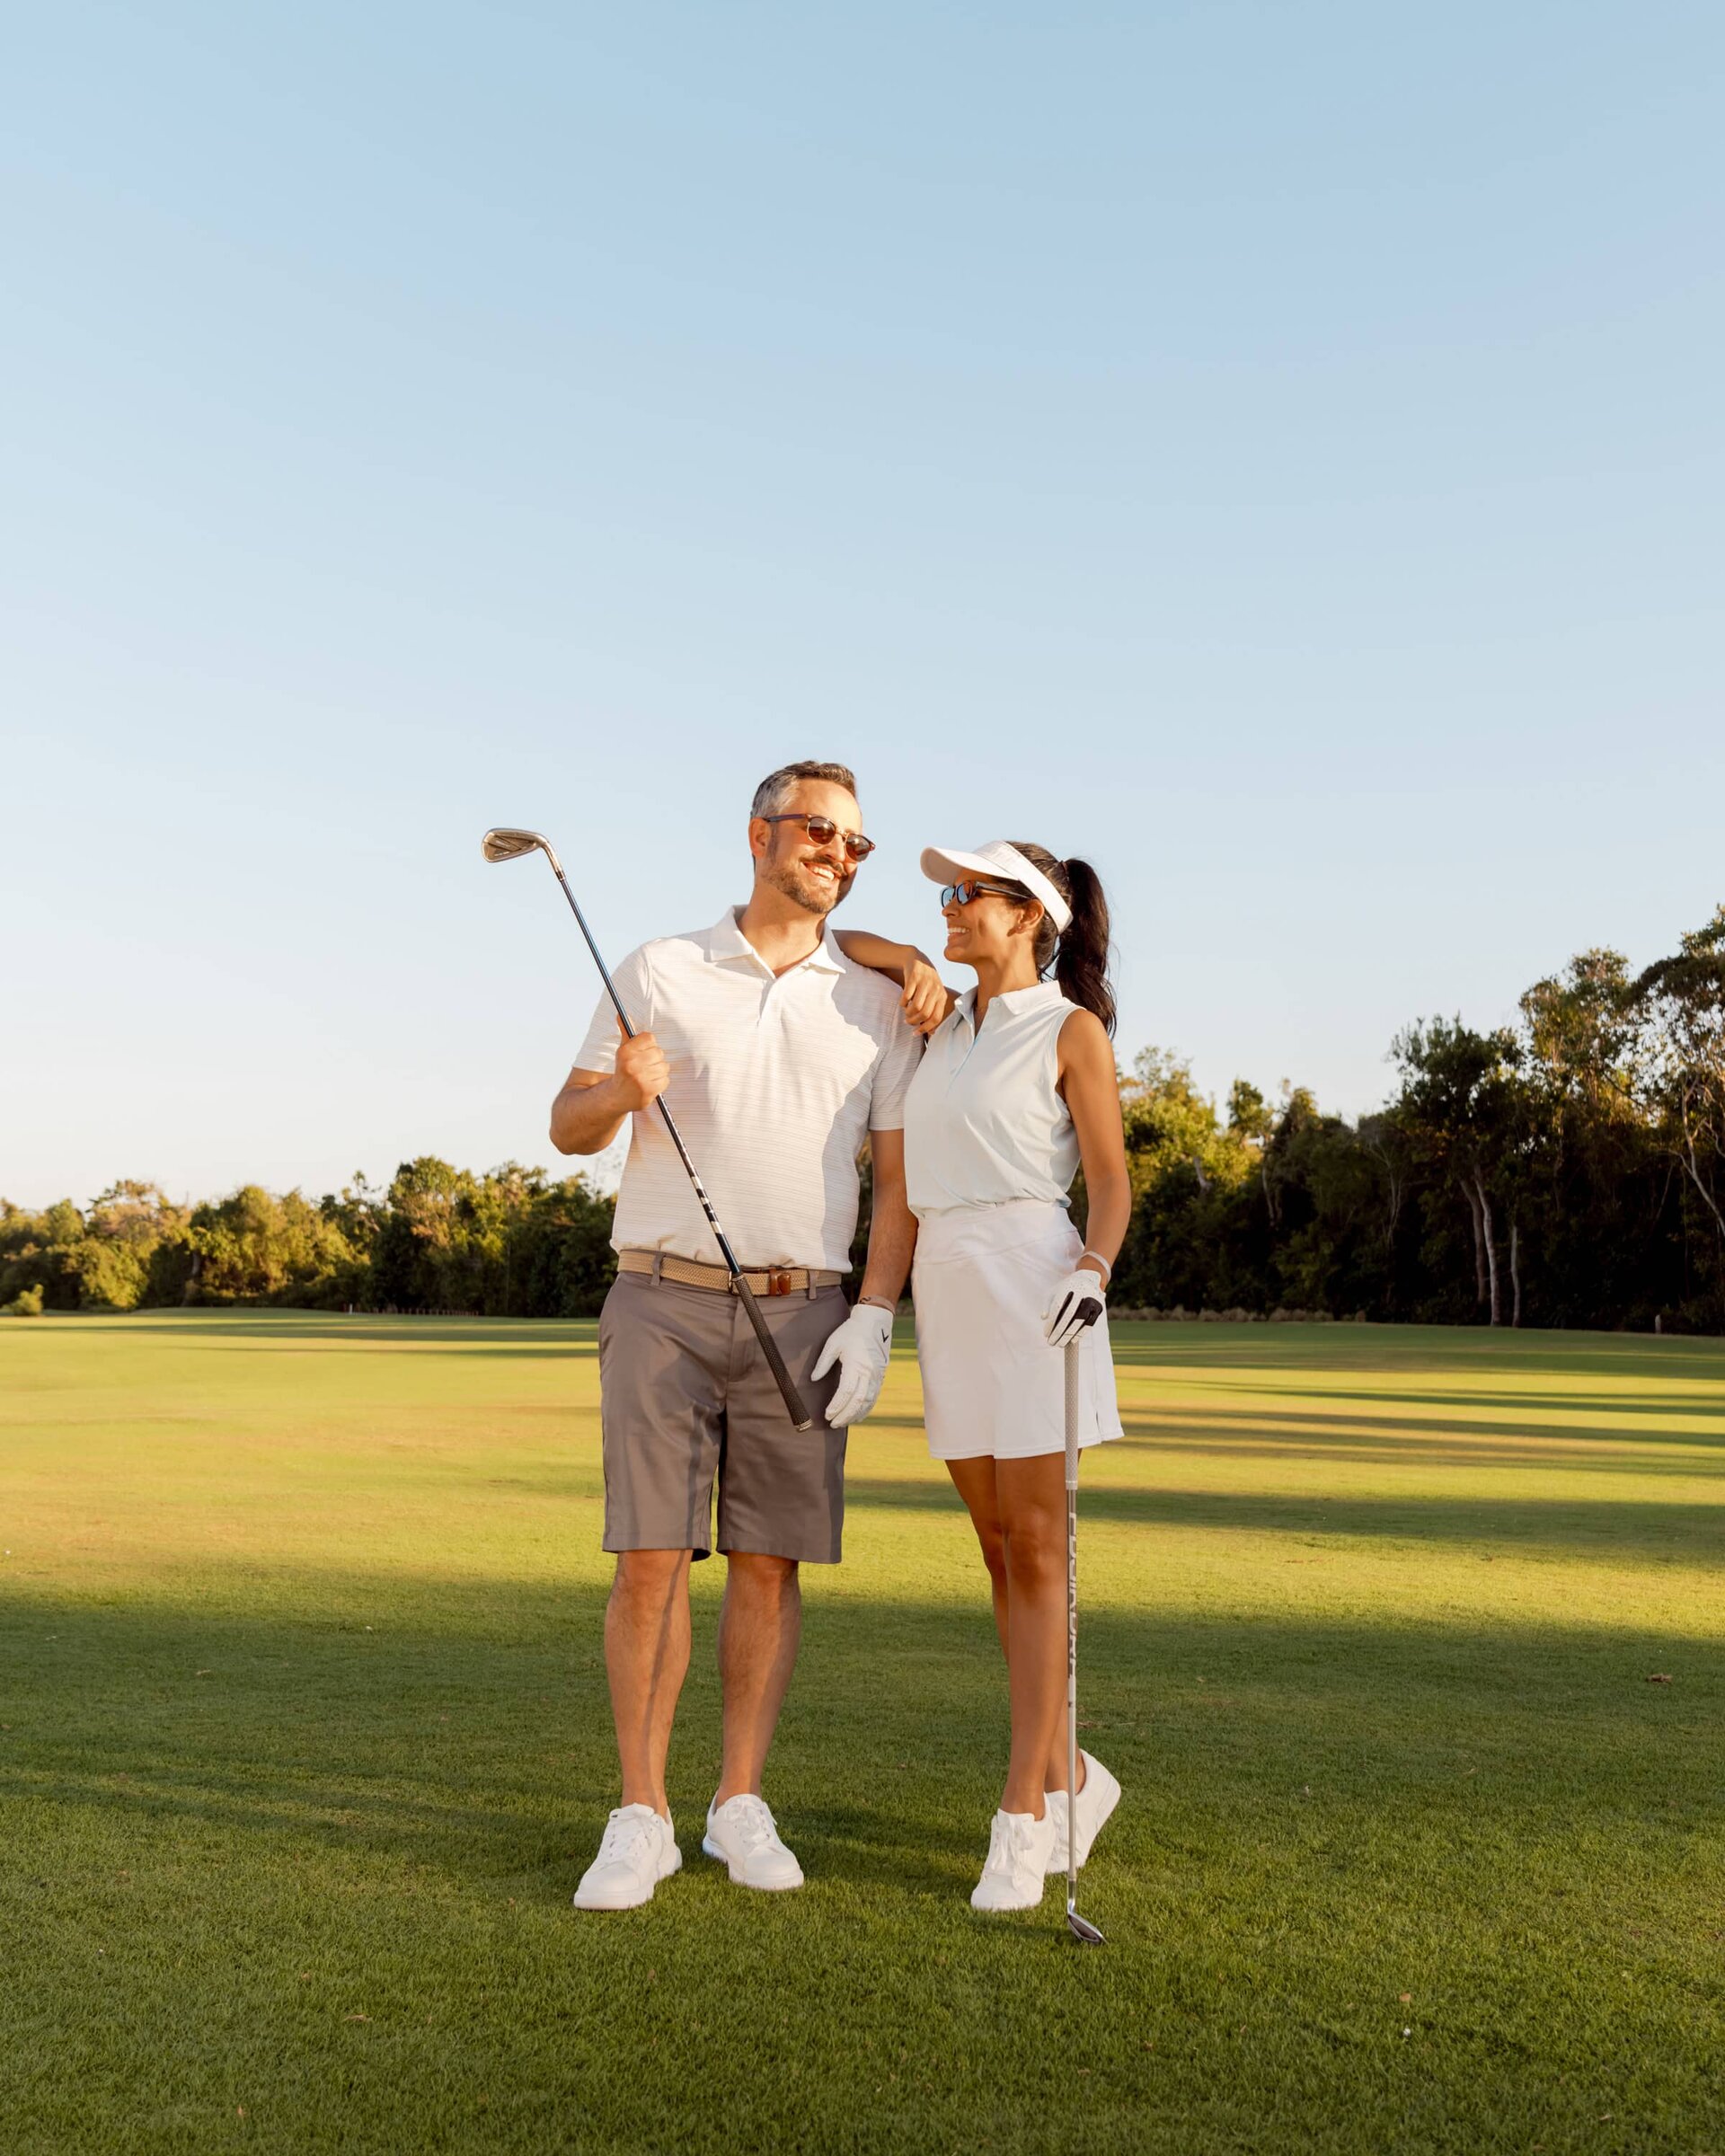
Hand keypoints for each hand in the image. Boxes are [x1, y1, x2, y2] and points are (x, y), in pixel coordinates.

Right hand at [613, 1025, 669, 1111]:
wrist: (616, 1097)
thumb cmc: (622, 1070)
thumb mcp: (622, 1050)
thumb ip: (625, 1032)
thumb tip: (621, 1014)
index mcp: (625, 1052)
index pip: (649, 1037)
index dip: (648, 1045)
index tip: (642, 1052)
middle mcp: (632, 1064)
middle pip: (659, 1052)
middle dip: (654, 1059)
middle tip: (643, 1066)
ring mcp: (641, 1079)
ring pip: (664, 1066)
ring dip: (658, 1071)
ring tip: (646, 1076)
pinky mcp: (649, 1091)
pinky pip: (666, 1079)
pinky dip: (660, 1082)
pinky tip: (649, 1084)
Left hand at [810, 1301, 893, 1426]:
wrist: (874, 1322)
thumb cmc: (850, 1331)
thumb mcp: (832, 1343)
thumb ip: (822, 1363)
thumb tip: (813, 1379)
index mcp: (856, 1364)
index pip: (846, 1392)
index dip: (836, 1406)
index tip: (827, 1414)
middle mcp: (869, 1372)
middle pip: (857, 1400)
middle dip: (845, 1415)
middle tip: (833, 1424)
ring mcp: (877, 1376)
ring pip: (867, 1401)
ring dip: (855, 1414)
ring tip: (843, 1422)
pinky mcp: (881, 1376)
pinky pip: (874, 1397)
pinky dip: (866, 1409)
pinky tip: (857, 1415)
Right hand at [898, 951, 951, 1035]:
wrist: (917, 960)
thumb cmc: (925, 983)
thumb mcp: (934, 994)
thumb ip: (934, 1010)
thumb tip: (932, 1032)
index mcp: (942, 995)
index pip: (936, 1018)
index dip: (925, 1028)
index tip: (915, 1033)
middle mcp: (936, 989)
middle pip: (925, 1014)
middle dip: (914, 1021)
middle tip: (908, 1022)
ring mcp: (925, 982)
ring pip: (916, 1007)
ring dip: (908, 1013)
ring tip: (905, 1012)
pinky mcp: (914, 977)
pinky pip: (906, 997)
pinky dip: (902, 1003)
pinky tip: (902, 1003)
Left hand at [1044, 1267, 1104, 1347]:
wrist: (1087, 1279)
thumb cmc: (1065, 1290)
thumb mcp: (1053, 1293)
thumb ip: (1047, 1304)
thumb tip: (1043, 1318)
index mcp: (1067, 1287)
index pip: (1057, 1307)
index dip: (1051, 1322)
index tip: (1045, 1334)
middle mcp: (1081, 1292)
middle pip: (1069, 1314)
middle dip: (1059, 1331)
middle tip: (1051, 1343)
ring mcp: (1091, 1299)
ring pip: (1081, 1319)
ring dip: (1070, 1334)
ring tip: (1060, 1344)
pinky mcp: (1099, 1307)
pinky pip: (1090, 1323)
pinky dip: (1081, 1332)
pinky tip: (1072, 1340)